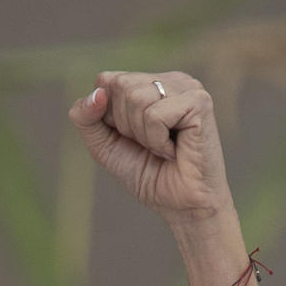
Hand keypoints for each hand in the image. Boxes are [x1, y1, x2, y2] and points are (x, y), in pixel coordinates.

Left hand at [68, 71, 230, 226]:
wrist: (182, 206)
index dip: (108, 117)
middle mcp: (169, 79)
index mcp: (149, 83)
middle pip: (120, 86)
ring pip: (136, 98)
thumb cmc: (149, 175)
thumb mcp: (104, 145)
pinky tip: (175, 151)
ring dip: (143, 136)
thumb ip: (86, 117)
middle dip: (127, 126)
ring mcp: (187, 87)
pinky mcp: (199, 102)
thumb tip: (97, 91)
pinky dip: (157, 142)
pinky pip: (154, 115)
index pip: (106, 81)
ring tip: (164, 149)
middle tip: (151, 146)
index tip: (132, 138)